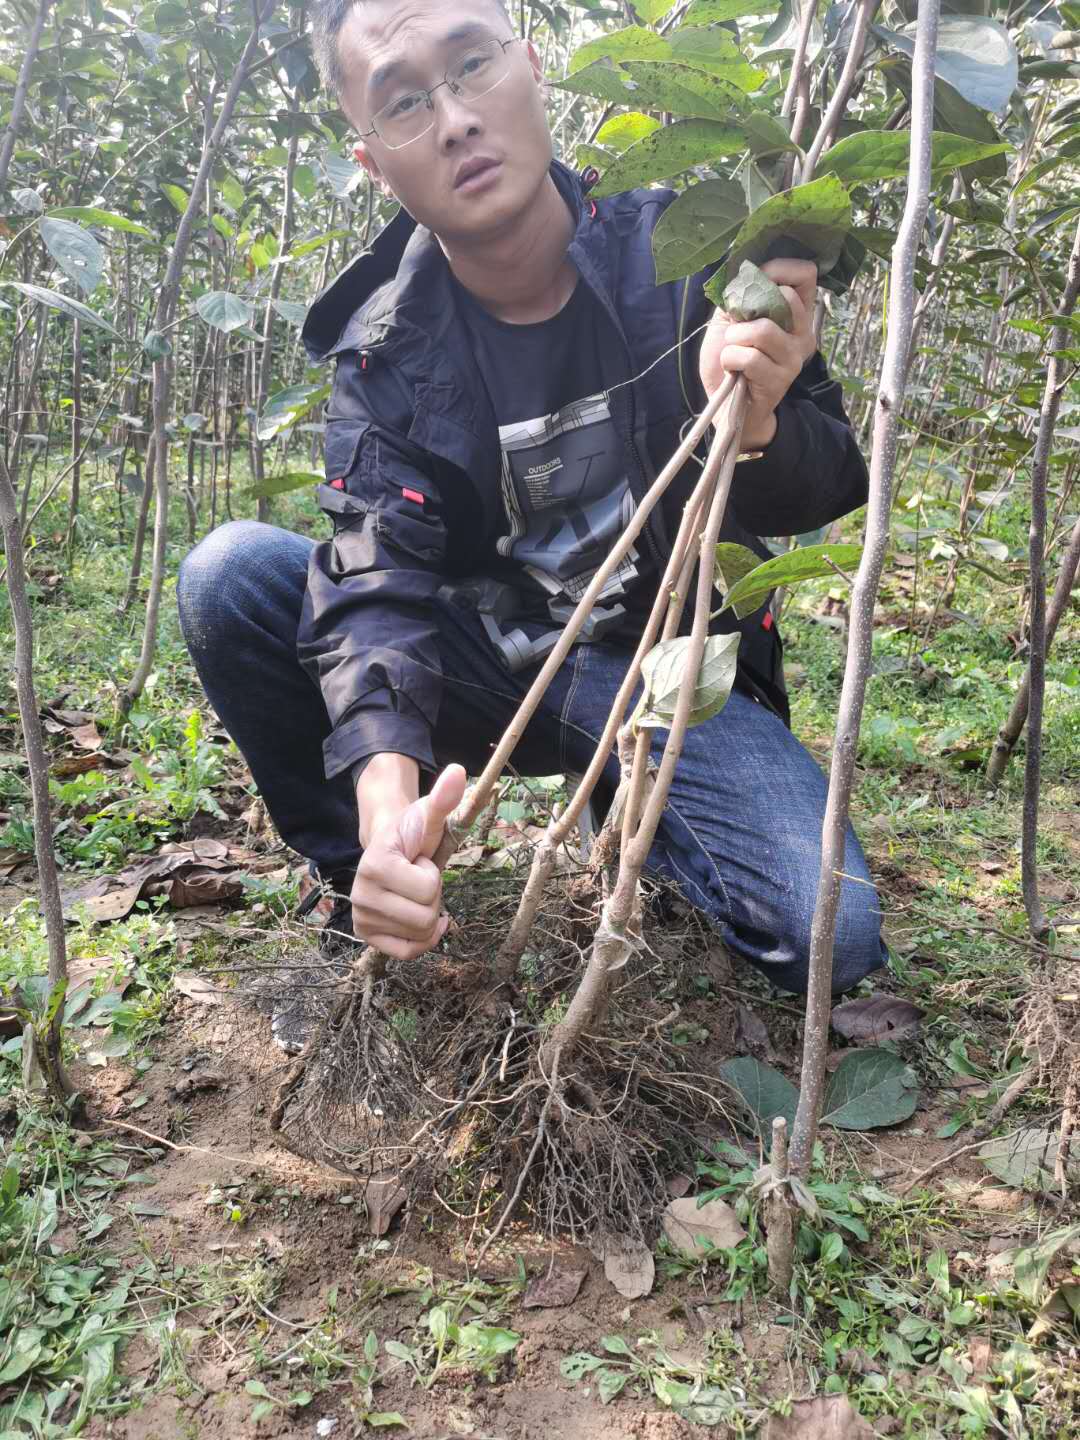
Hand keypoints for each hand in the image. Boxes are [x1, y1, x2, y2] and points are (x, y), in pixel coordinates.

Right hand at [351, 763, 467, 961]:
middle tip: (416, 880)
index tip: (418, 862)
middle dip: (432, 898)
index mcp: (374, 864)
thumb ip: (443, 797)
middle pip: (425, 917)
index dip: (432, 874)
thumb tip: (458, 771)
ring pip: (420, 935)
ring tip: (412, 893)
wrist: (391, 849)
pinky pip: (407, 953)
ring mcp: (361, 917)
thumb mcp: (430, 815)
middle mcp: (360, 895)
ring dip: (427, 914)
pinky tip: (422, 922)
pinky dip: (422, 940)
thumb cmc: (414, 834)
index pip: (429, 889)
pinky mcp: (367, 936)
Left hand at [699, 259, 818, 448]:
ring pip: (763, 329)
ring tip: (732, 351)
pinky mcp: (779, 379)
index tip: (754, 281)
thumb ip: (741, 295)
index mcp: (796, 314)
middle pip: (785, 297)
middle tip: (738, 328)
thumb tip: (745, 271)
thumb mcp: (731, 319)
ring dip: (735, 338)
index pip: (806, 274)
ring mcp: (794, 358)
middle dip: (748, 307)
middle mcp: (803, 333)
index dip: (777, 269)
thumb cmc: (729, 360)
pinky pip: (749, 356)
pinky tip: (732, 370)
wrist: (726, 405)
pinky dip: (730, 359)